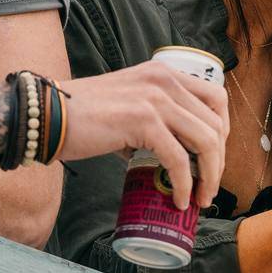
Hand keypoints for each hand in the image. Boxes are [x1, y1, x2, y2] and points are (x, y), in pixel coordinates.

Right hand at [61, 63, 229, 209]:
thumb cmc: (81, 116)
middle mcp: (164, 80)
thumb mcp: (127, 104)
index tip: (215, 159)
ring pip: (205, 141)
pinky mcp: (143, 121)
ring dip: (209, 176)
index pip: (216, 98)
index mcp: (164, 73)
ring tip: (200, 198)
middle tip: (209, 187)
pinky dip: (184, 184)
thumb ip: (152, 120)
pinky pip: (178, 159)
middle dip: (219, 161)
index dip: (224, 131)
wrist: (48, 115)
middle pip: (216, 123)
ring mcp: (155, 98)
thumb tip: (170, 154)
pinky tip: (178, 199)